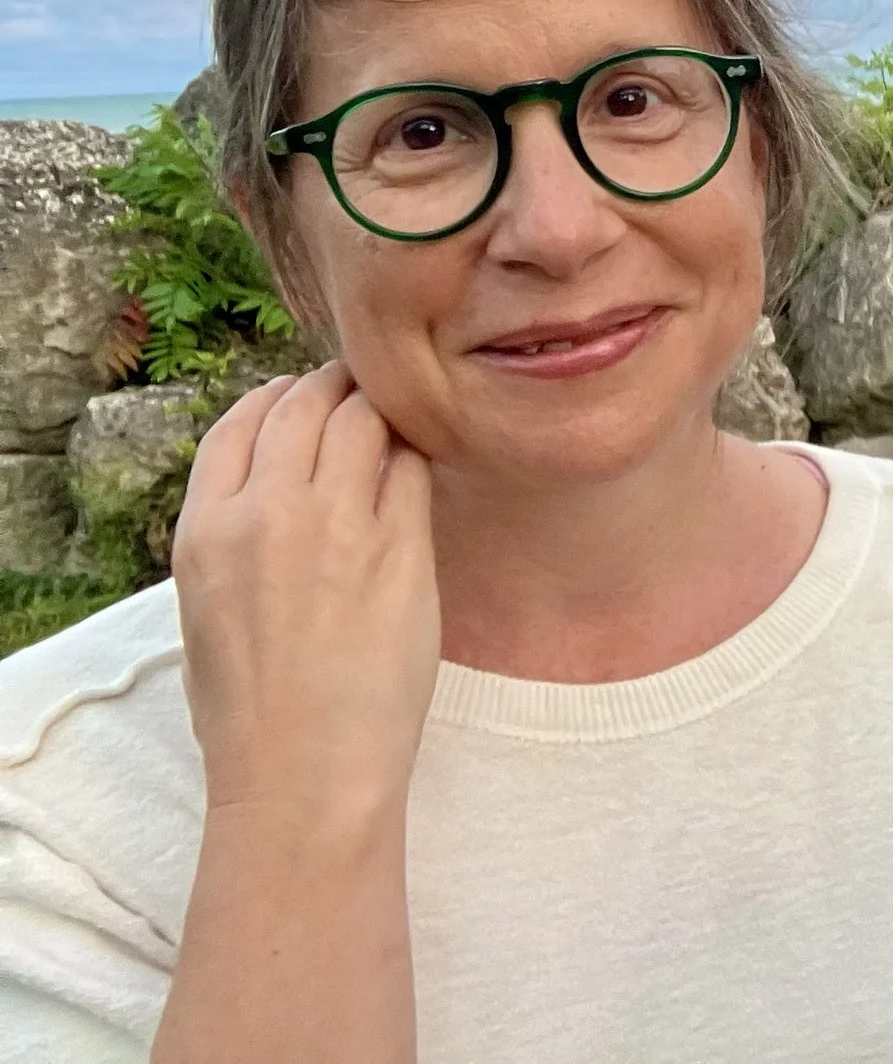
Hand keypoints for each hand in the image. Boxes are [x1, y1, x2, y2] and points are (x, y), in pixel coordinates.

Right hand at [171, 363, 439, 818]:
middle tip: (363, 390)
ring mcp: (337, 525)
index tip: (302, 396)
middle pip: (307, 405)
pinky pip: (412, 468)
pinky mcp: (400, 546)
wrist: (303, 772)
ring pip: (366, 420)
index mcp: (205, 530)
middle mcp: (266, 514)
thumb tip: (271, 484)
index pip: (239, 422)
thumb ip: (233, 535)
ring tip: (396, 421)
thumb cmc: (251, 709)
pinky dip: (415, 456)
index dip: (276, 399)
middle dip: (337, 388)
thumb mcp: (205, 609)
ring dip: (382, 412)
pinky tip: (420, 466)